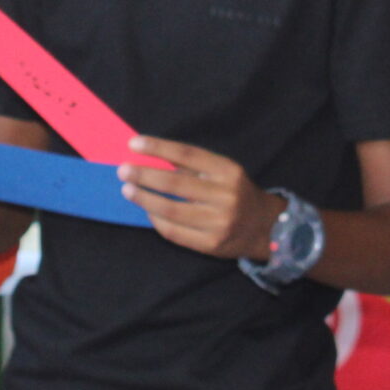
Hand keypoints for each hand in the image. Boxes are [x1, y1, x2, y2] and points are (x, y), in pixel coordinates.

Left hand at [118, 135, 279, 261]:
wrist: (267, 227)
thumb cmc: (235, 192)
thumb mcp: (222, 171)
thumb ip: (192, 164)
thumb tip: (149, 154)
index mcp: (227, 171)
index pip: (187, 154)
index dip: (158, 147)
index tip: (133, 144)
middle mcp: (225, 196)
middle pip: (175, 183)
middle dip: (144, 176)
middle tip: (122, 170)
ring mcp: (219, 222)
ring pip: (172, 211)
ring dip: (144, 199)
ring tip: (127, 191)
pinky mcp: (211, 244)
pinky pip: (175, 232)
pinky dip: (157, 220)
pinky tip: (147, 211)